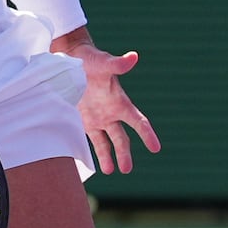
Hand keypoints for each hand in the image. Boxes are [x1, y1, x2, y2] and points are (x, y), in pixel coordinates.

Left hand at [54, 36, 160, 174]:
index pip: (138, 122)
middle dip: (125, 154)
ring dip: (109, 157)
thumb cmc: (90, 59)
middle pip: (122, 138)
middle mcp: (110, 112)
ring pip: (107, 142)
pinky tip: (94, 163)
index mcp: (119, 102)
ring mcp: (97, 117)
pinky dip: (92, 151)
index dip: (147, 134)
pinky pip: (90, 139)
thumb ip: (117, 64)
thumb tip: (134, 56)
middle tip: (127, 169)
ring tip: (111, 171)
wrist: (72, 57)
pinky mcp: (84, 119)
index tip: (156, 148)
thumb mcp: (103, 63)